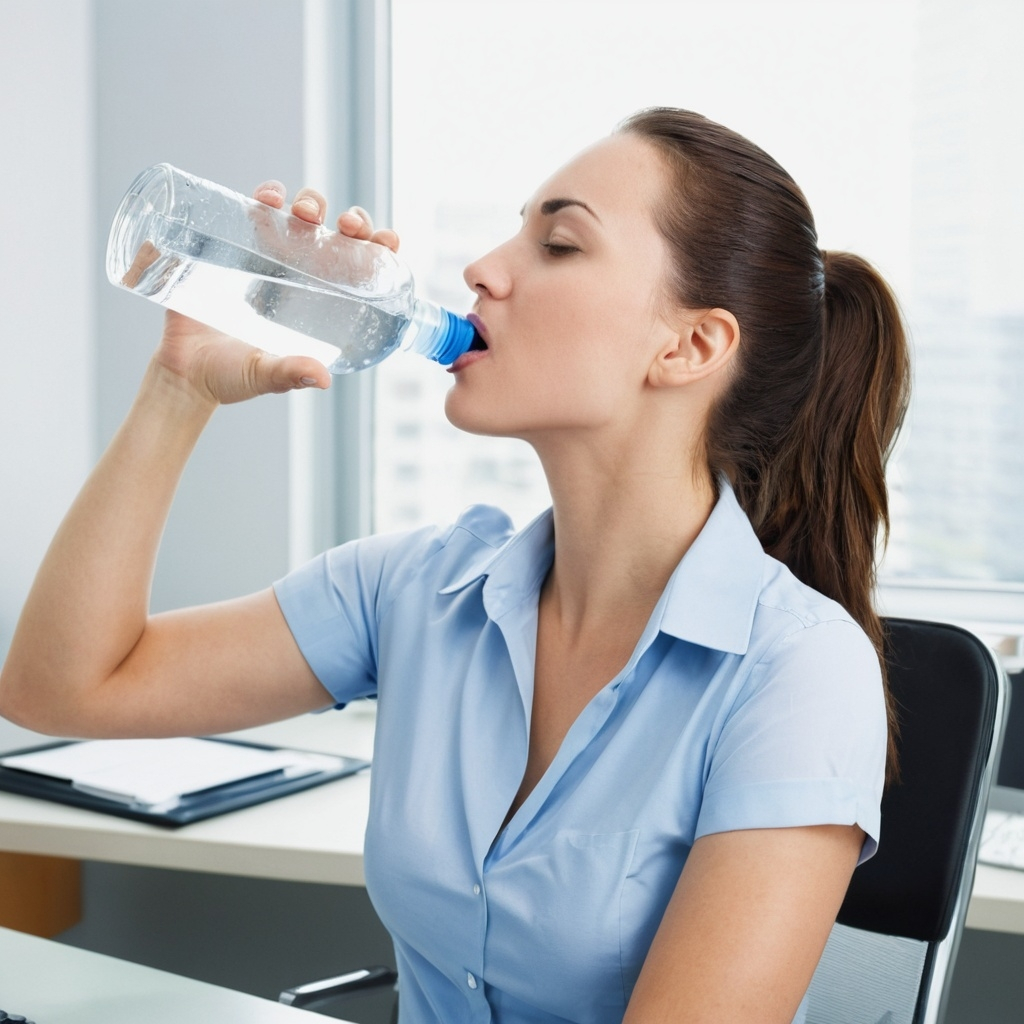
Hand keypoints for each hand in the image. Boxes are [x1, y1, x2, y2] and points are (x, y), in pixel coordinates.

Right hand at [152, 184, 399, 405]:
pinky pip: (256, 210)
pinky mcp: (232, 246)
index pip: (361, 270)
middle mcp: (301, 277)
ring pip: (302, 215)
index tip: (387, 241)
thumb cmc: (230, 376)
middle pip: (339, 235)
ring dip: (311, 202)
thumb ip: (290, 374)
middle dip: (352, 220)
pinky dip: (267, 196)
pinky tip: (270, 197)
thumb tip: (323, 378)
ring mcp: (268, 258)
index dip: (379, 249)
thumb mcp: (265, 375)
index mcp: (322, 304)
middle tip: (346, 227)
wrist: (180, 371)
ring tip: (305, 213)